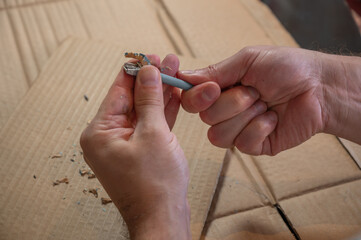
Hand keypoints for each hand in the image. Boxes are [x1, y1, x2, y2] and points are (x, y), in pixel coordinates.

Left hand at [80, 55, 189, 239]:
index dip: (135, 71)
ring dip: (159, 94)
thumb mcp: (154, 134)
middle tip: (167, 61)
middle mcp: (107, 137)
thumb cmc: (155, 184)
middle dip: (151, 80)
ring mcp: (124, 144)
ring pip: (143, 111)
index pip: (118, 92)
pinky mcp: (140, 151)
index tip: (148, 54)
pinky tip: (175, 95)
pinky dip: (162, 112)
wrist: (163, 217)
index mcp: (100, 133)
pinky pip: (150, 125)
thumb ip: (150, 100)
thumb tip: (148, 72)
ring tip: (175, 72)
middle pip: (131, 100)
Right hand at [179, 46, 326, 154]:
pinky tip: (273, 119)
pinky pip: (242, 144)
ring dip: (246, 116)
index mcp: (221, 89)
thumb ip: (215, 71)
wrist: (320, 89)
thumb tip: (183, 77)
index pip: (191, 101)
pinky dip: (260, 128)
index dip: (196, 98)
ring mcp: (238, 129)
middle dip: (233, 103)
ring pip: (219, 135)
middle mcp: (225, 110)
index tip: (214, 89)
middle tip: (256, 91)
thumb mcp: (249, 61)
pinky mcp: (254, 145)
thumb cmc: (288, 68)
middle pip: (205, 118)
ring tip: (266, 105)